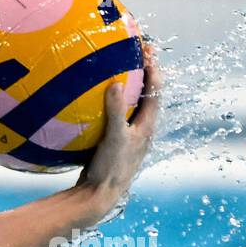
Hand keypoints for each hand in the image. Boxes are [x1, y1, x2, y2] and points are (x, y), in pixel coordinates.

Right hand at [75, 39, 161, 218]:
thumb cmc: (110, 169)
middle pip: (145, 96)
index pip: (155, 90)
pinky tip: (90, 105)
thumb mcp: (113, 138)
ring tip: (115, 72)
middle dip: (142, 74)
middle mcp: (140, 131)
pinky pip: (113, 120)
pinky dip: (108, 107)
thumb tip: (114, 83)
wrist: (99, 197)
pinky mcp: (112, 146)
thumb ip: (114, 111)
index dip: (153, 69)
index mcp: (146, 126)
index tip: (147, 49)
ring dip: (126, 90)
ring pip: (130, 109)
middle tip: (134, 54)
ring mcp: (127, 139)